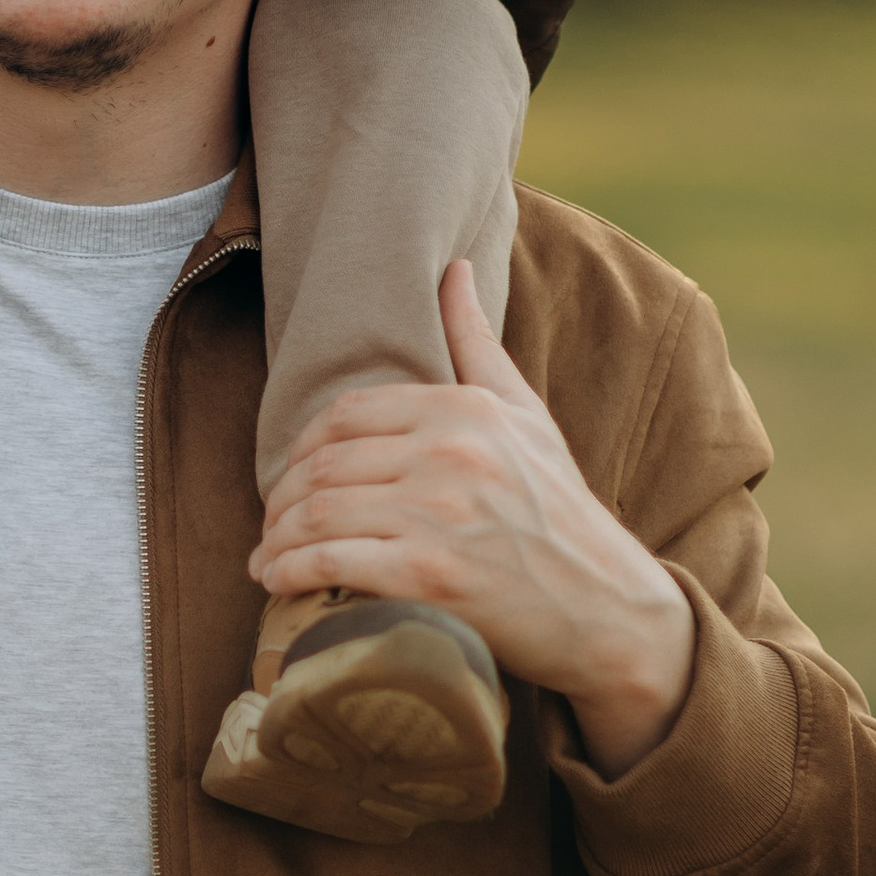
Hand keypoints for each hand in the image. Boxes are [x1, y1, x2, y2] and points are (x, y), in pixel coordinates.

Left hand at [251, 262, 697, 776]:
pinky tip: (277, 580)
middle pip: (324, 465)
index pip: (346, 414)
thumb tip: (452, 268)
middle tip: (271, 521)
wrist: (609, 606)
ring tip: (266, 556)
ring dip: (276, 539)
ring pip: (319, 514)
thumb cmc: (560, 509)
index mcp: (464, 409)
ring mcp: (439, 516)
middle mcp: (450, 454)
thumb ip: (477, 343)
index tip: (290, 475)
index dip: (300, 447)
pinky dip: (289, 571)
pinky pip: (331, 563)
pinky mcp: (430, 577)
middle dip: (281, 497)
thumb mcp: (527, 414)